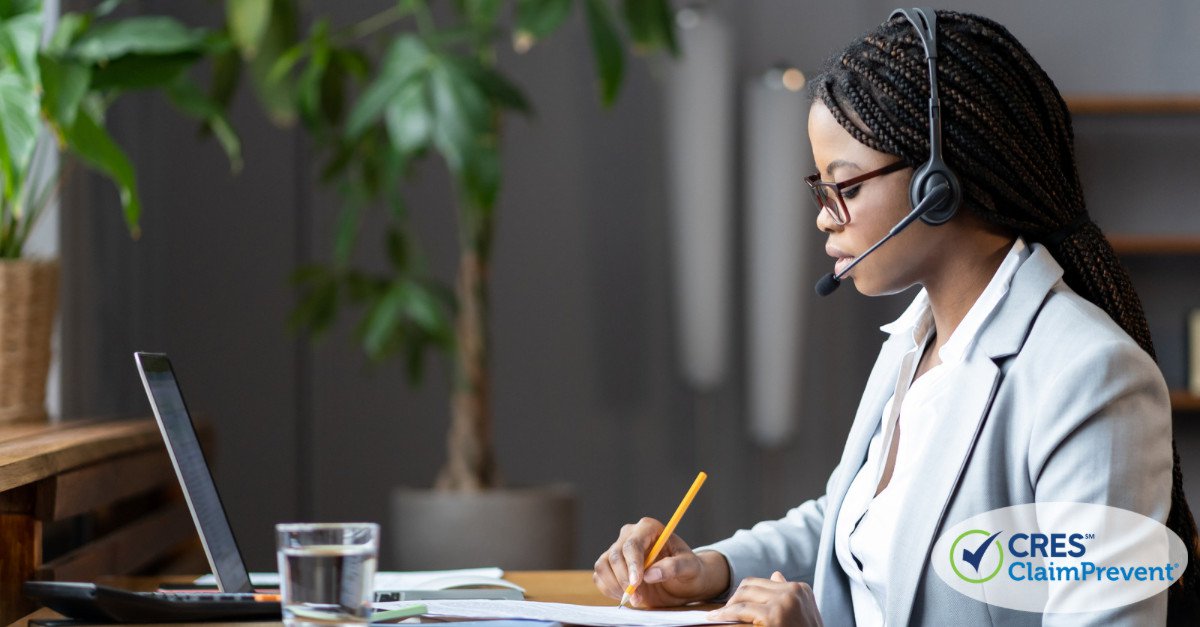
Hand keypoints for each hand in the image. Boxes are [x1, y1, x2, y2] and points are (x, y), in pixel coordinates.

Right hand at [591, 517, 727, 607]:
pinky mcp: (611, 565)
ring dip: (616, 586)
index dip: (632, 564)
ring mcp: (618, 549)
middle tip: (638, 599)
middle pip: (615, 555)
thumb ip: (673, 567)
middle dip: (625, 580)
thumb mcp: (689, 568)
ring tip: (635, 599)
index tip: (636, 584)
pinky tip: (626, 596)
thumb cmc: (688, 569)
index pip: (632, 544)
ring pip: (603, 565)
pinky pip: (600, 576)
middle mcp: (630, 535)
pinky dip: (609, 589)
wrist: (682, 581)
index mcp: (649, 528)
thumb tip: (651, 574)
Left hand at [706, 572, 821, 626]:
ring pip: (744, 596)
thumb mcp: (802, 614)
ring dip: (728, 606)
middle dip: (735, 598)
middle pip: (751, 586)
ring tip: (716, 616)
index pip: (764, 583)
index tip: (733, 603)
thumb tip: (775, 575)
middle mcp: (793, 592)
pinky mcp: (773, 616)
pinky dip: (725, 616)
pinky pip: (740, 612)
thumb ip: (789, 597)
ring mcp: (784, 602)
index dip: (745, 593)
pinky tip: (717, 620)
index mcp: (801, 589)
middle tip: (722, 611)